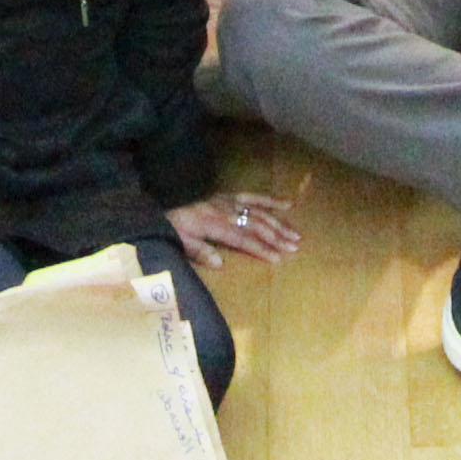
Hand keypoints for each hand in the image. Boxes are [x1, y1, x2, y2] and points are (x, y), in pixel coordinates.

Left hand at [167, 193, 301, 265]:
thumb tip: (220, 263)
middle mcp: (224, 209)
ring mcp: (229, 201)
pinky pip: (253, 196)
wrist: (164, 216)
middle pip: (255, 224)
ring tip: (296, 235)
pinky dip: (271, 200)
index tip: (277, 258)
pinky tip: (288, 204)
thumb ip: (200, 252)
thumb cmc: (173, 233)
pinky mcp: (230, 197)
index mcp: (213, 222)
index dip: (259, 248)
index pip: (241, 237)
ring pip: (259, 212)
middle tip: (294, 247)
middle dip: (276, 236)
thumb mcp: (181, 244)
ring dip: (279, 223)